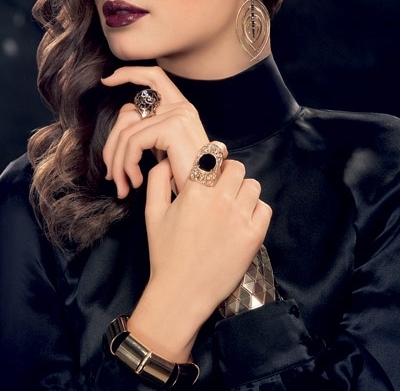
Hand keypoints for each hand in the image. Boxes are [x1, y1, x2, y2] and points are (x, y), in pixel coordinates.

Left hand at [102, 66, 208, 196]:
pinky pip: (133, 142)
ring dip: (118, 164)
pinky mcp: (172, 127)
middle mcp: (181, 106)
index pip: (154, 77)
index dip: (129, 73)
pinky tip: (136, 182)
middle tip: (110, 174)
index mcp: (181, 108)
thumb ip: (149, 133)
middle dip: (111, 145)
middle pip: (128, 112)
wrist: (207, 196)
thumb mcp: (167, 151)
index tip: (107, 80)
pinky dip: (127, 165)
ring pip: (126, 132)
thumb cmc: (188, 180)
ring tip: (123, 185)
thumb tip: (119, 135)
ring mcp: (178, 114)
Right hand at [126, 156, 271, 361]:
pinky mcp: (254, 236)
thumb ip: (157, 180)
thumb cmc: (164, 253)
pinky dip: (256, 210)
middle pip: (236, 168)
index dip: (213, 156)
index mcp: (194, 191)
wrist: (182, 292)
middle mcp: (219, 200)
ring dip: (243, 190)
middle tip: (221, 187)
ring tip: (232, 204)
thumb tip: (167, 160)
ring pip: (252, 185)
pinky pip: (264, 208)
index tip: (213, 163)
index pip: (212, 156)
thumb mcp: (152, 213)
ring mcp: (239, 218)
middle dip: (228, 173)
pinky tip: (242, 220)